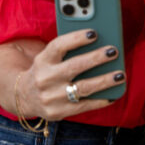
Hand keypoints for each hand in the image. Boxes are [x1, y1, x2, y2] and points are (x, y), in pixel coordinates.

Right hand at [0, 30, 123, 120]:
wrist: (24, 97)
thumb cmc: (46, 71)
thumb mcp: (48, 58)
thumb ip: (67, 51)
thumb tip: (99, 42)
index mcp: (42, 60)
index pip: (58, 46)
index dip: (76, 38)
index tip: (94, 33)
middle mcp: (44, 78)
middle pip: (74, 66)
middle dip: (96, 58)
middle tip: (114, 51)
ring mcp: (50, 97)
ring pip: (82, 88)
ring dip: (104, 81)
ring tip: (120, 75)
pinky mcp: (57, 112)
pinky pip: (84, 106)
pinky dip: (101, 100)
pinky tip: (114, 95)